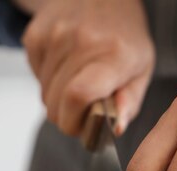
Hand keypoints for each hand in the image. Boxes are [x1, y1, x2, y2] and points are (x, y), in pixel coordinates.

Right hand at [21, 0, 154, 135]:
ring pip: (44, 95)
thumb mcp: (141, 68)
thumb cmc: (124, 36)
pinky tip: (65, 64)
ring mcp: (54, 36)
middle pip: (55, 105)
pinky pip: (35, 77)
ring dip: (58, 98)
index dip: (74, 122)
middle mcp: (80, 42)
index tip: (83, 127)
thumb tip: (115, 128)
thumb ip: (130, 102)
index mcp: (112, 54)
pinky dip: (48, 79)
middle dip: (67, 116)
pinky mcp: (35, 36)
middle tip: (83, 107)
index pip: (77, 96)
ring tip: (77, 80)